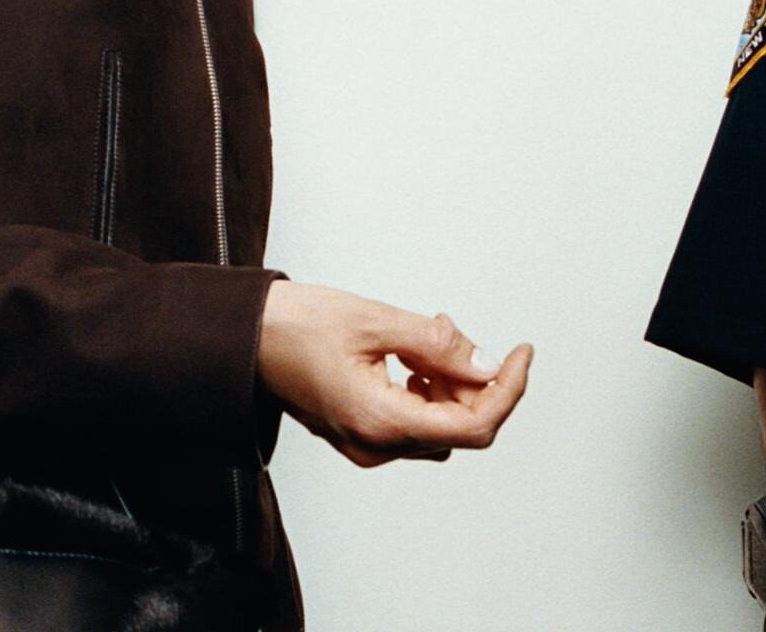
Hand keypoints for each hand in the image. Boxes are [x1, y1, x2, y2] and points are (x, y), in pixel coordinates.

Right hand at [257, 281, 532, 467]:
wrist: (244, 337)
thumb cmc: (294, 326)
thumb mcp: (376, 320)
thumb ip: (437, 345)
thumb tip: (485, 362)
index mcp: (379, 421)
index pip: (473, 425)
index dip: (508, 389)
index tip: (521, 353)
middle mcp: (374, 444)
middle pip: (458, 427)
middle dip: (472, 379)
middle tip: (451, 330)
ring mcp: (366, 442)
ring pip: (438, 424)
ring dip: (448, 381)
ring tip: (427, 334)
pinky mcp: (359, 431)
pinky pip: (413, 419)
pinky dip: (427, 387)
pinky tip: (412, 354)